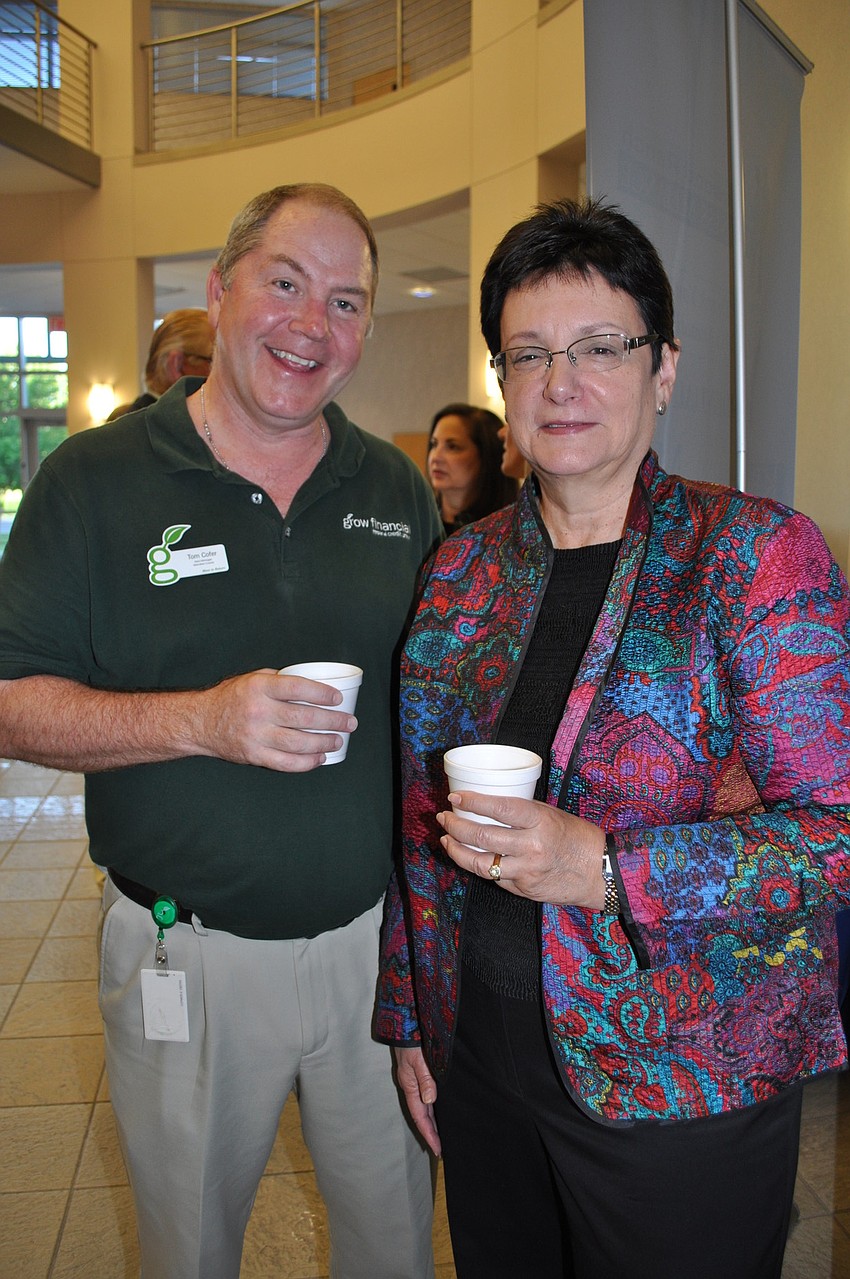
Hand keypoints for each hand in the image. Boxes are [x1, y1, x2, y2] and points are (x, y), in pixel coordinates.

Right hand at [190, 669, 357, 771]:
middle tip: (349, 722)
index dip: (322, 694)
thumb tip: (312, 687)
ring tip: (337, 740)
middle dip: (332, 721)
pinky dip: (306, 762)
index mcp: (260, 688)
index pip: (298, 688)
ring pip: (298, 742)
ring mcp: (255, 735)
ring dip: (323, 742)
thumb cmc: (231, 698)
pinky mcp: (254, 755)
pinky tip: (319, 758)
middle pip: (304, 717)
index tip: (337, 699)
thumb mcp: (252, 680)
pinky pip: (286, 762)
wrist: (201, 722)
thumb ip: (280, 682)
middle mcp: (258, 711)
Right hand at [394, 1046, 440, 1156]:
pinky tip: (440, 1110)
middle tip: (441, 1150)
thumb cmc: (411, 1041)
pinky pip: (427, 1096)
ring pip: (425, 1107)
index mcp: (410, 1086)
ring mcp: (416, 1081)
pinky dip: (433, 1108)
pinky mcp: (420, 1074)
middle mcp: (413, 1086)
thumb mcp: (418, 1060)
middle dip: (431, 1133)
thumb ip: (425, 1079)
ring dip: (432, 1122)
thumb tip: (430, 1100)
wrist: (404, 1022)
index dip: (429, 1134)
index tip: (437, 1150)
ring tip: (442, 1136)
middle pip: (422, 1115)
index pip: (420, 1117)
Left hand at [438, 791, 605, 909]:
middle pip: (481, 836)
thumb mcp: (551, 815)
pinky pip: (495, 878)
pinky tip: (472, 858)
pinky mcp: (524, 889)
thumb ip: (522, 814)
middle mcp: (531, 846)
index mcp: (539, 820)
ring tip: (446, 840)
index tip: (454, 797)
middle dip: (455, 826)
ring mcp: (526, 870)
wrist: (599, 872)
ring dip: (457, 850)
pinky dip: (481, 866)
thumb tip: (487, 809)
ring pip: (480, 862)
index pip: (497, 808)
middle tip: (444, 818)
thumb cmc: (577, 837)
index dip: (472, 802)